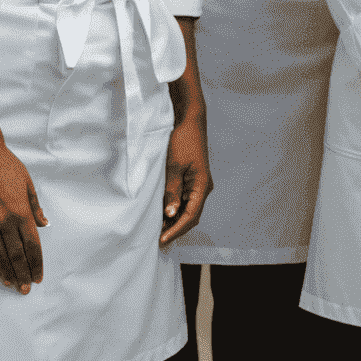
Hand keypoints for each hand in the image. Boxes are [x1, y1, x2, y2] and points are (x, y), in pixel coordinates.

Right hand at [0, 140, 46, 292]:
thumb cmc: (7, 165)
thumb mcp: (28, 182)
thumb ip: (35, 206)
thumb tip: (44, 224)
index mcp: (22, 211)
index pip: (32, 244)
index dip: (36, 262)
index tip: (39, 275)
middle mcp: (5, 220)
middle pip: (16, 255)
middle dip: (23, 274)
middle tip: (27, 289)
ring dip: (6, 272)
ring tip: (12, 285)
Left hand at [160, 115, 212, 244]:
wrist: (190, 121)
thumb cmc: (183, 141)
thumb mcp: (174, 166)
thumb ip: (172, 191)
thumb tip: (171, 214)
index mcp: (202, 185)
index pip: (191, 215)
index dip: (176, 230)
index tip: (161, 240)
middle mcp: (203, 188)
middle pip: (192, 216)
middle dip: (176, 228)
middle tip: (157, 239)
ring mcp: (198, 185)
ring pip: (188, 209)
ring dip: (175, 220)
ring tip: (157, 228)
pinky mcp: (192, 180)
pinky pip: (185, 200)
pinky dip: (175, 209)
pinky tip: (162, 213)